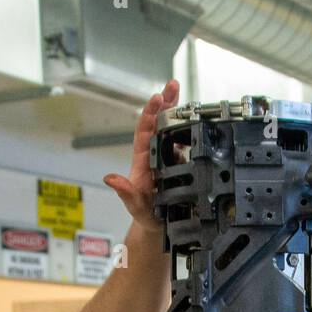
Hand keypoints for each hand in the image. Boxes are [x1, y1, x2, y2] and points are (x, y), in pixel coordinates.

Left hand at [104, 79, 180, 229]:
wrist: (160, 226)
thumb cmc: (145, 214)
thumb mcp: (135, 205)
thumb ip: (125, 192)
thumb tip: (111, 179)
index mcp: (143, 159)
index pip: (144, 130)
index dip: (150, 113)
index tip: (157, 98)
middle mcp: (155, 153)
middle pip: (159, 122)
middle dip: (166, 102)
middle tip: (173, 85)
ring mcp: (168, 156)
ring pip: (173, 129)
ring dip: (179, 112)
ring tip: (188, 98)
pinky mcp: (181, 162)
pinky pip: (186, 142)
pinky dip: (192, 130)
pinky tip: (200, 122)